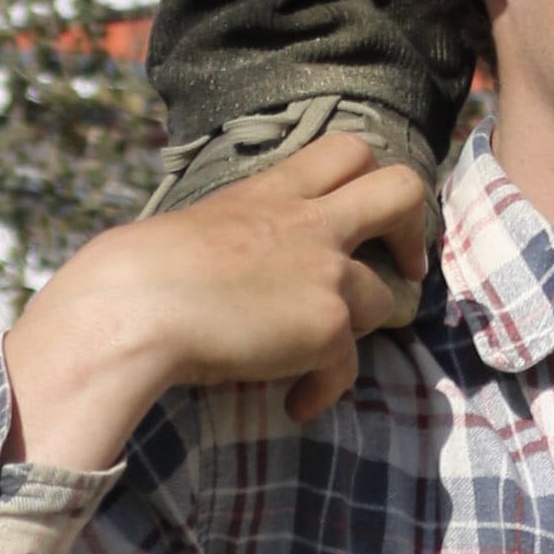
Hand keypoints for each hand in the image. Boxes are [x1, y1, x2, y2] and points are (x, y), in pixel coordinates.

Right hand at [1, 127, 432, 462]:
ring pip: (385, 296)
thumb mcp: (201, 228)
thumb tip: (229, 272)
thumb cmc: (144, 269)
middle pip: (402, 188)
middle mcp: (312, 221)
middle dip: (414, 226)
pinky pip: (348, 367)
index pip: (346, 150)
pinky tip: (296, 403)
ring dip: (358, 330)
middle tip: (404, 264)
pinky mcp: (327, 324)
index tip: (364, 215)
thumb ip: (239, 236)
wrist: (140, 304)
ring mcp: (326, 270)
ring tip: (320, 355)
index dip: (369, 177)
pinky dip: (325, 389)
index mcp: (275, 190)